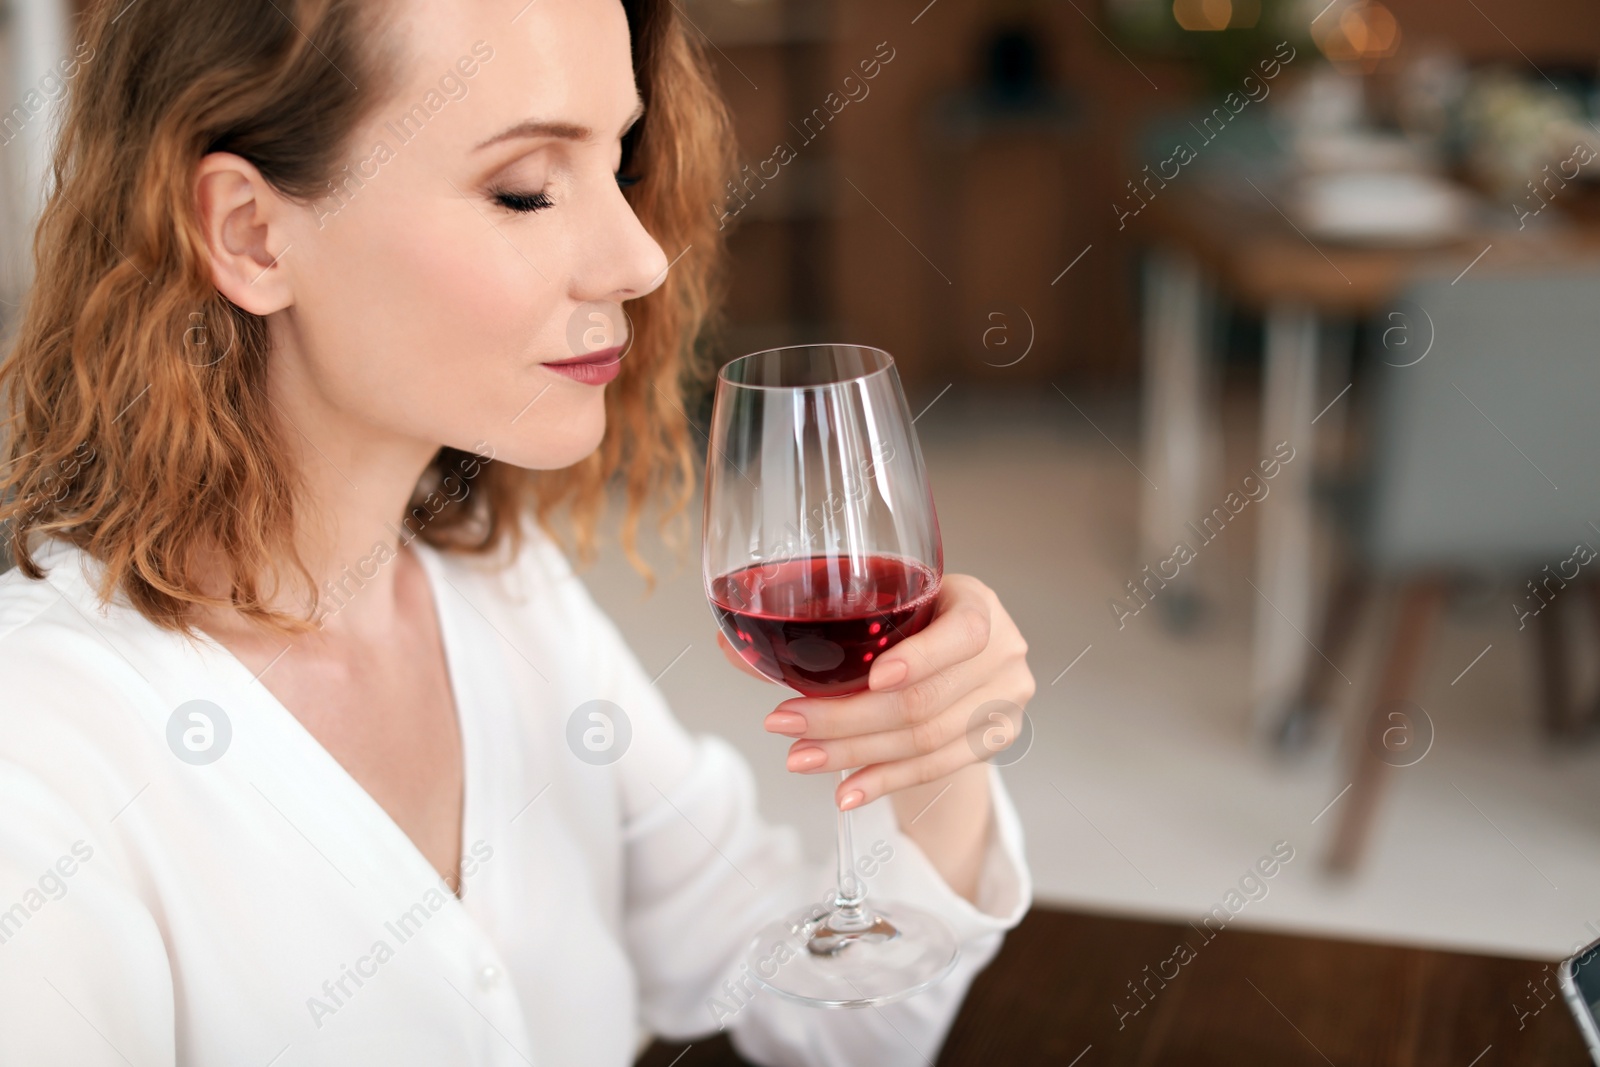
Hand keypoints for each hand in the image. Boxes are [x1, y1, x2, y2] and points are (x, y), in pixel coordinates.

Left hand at [715, 573, 1034, 811]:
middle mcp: (1003, 653)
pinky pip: (936, 769)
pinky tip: (846, 792)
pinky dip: (885, 781)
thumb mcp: (883, 608)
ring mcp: (1005, 702)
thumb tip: (727, 644)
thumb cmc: (913, 623)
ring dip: (856, 755)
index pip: (963, 634)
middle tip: (786, 725)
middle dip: (848, 718)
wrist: (961, 656)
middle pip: (927, 701)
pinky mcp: (996, 741)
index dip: (920, 658)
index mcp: (978, 604)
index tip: (872, 677)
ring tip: (800, 759)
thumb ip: (819, 626)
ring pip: (926, 741)